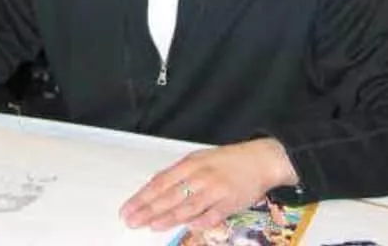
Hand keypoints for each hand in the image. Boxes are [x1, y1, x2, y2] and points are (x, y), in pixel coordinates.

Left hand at [120, 138, 297, 231]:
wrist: (259, 160)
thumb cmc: (227, 160)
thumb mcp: (200, 158)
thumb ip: (178, 172)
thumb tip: (155, 184)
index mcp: (191, 164)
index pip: (160, 183)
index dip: (142, 197)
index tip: (127, 208)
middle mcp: (201, 176)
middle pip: (170, 197)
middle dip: (148, 210)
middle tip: (131, 221)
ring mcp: (215, 191)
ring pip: (187, 208)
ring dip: (167, 218)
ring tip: (150, 226)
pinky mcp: (230, 204)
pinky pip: (210, 217)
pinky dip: (197, 223)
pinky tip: (185, 228)